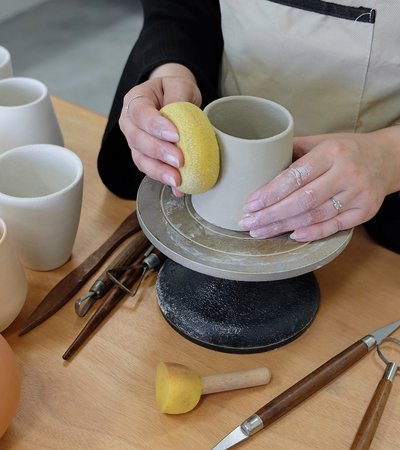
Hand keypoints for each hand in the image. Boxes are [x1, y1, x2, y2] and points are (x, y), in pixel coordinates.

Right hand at [119, 64, 200, 195]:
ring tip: (177, 179)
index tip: (175, 135)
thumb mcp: (179, 85)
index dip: (155, 125)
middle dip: (159, 152)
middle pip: (137, 139)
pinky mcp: (144, 157)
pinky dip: (164, 179)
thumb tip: (179, 121)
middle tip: (180, 160)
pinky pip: (150, 170)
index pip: (140, 112)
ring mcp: (135, 142)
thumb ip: (178, 98)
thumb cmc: (175, 91)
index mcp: (136, 99)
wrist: (174, 100)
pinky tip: (178, 188)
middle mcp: (130, 122)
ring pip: (141, 159)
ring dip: (159, 171)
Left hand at [239, 131, 397, 240]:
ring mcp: (358, 194)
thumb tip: (260, 162)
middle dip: (271, 215)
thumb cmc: (347, 149)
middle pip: (302, 201)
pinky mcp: (365, 211)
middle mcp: (346, 173)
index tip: (250, 205)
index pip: (295, 176)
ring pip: (315, 216)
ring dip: (284, 227)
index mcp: (331, 152)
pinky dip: (312, 233)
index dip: (270, 193)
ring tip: (261, 232)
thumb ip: (293, 150)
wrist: (388, 158)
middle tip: (248, 223)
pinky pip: (335, 226)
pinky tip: (291, 236)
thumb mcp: (322, 141)